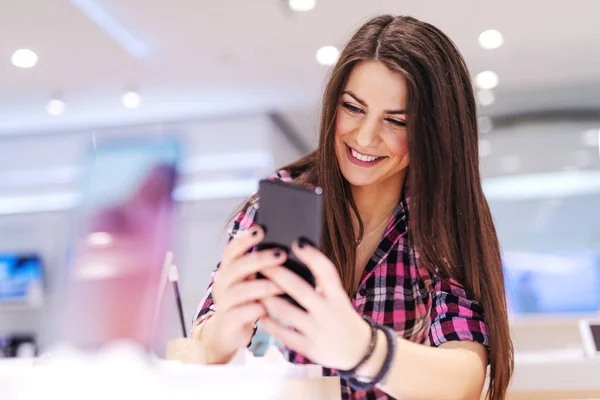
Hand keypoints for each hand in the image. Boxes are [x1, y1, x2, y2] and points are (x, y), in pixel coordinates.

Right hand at [192, 225, 285, 362]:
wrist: (228, 334)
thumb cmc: (246, 302)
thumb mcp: (251, 282)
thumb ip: (261, 269)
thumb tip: (288, 249)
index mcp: (228, 270)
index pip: (232, 250)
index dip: (245, 239)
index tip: (262, 229)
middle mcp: (222, 284)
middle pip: (237, 267)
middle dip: (260, 259)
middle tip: (282, 254)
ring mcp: (223, 303)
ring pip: (239, 291)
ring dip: (262, 286)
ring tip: (281, 285)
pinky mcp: (228, 322)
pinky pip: (241, 313)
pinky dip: (256, 309)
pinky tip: (269, 309)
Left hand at [259, 240, 370, 370]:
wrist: (357, 351)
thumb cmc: (341, 316)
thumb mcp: (339, 298)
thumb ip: (321, 284)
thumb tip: (292, 260)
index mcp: (338, 296)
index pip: (327, 272)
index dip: (313, 256)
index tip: (297, 242)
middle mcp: (329, 313)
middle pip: (299, 289)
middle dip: (277, 274)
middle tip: (259, 261)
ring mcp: (318, 331)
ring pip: (285, 312)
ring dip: (267, 297)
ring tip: (253, 286)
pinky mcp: (309, 348)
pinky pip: (283, 334)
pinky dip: (269, 322)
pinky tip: (260, 312)